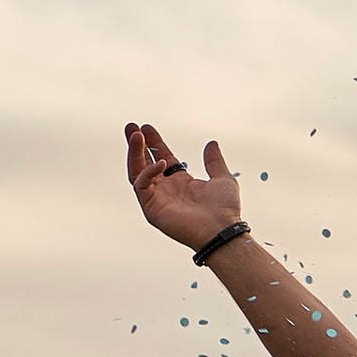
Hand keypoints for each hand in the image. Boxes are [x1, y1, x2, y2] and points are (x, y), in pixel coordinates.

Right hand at [125, 122, 239, 250]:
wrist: (221, 229)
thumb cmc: (225, 209)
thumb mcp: (222, 179)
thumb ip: (214, 161)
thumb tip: (212, 143)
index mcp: (180, 182)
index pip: (161, 158)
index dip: (154, 143)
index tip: (147, 128)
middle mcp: (166, 189)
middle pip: (144, 163)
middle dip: (137, 145)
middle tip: (131, 126)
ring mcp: (157, 199)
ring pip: (137, 172)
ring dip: (134, 153)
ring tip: (135, 135)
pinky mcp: (151, 208)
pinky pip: (142, 185)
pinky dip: (148, 172)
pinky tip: (161, 162)